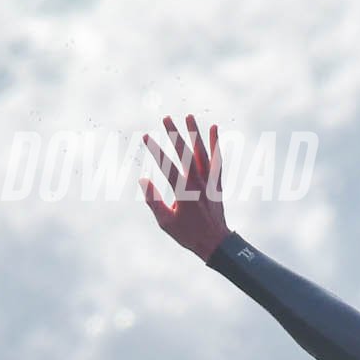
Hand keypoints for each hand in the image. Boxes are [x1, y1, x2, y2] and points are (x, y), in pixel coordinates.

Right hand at [141, 115, 228, 259]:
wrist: (215, 243)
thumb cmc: (188, 234)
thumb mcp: (165, 222)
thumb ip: (153, 200)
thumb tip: (143, 181)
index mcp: (183, 192)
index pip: (167, 166)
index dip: (156, 150)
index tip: (146, 137)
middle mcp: (197, 182)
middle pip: (185, 153)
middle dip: (175, 134)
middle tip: (166, 118)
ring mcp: (208, 181)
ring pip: (202, 152)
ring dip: (195, 133)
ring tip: (189, 116)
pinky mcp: (216, 182)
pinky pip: (216, 159)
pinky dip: (215, 144)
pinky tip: (214, 129)